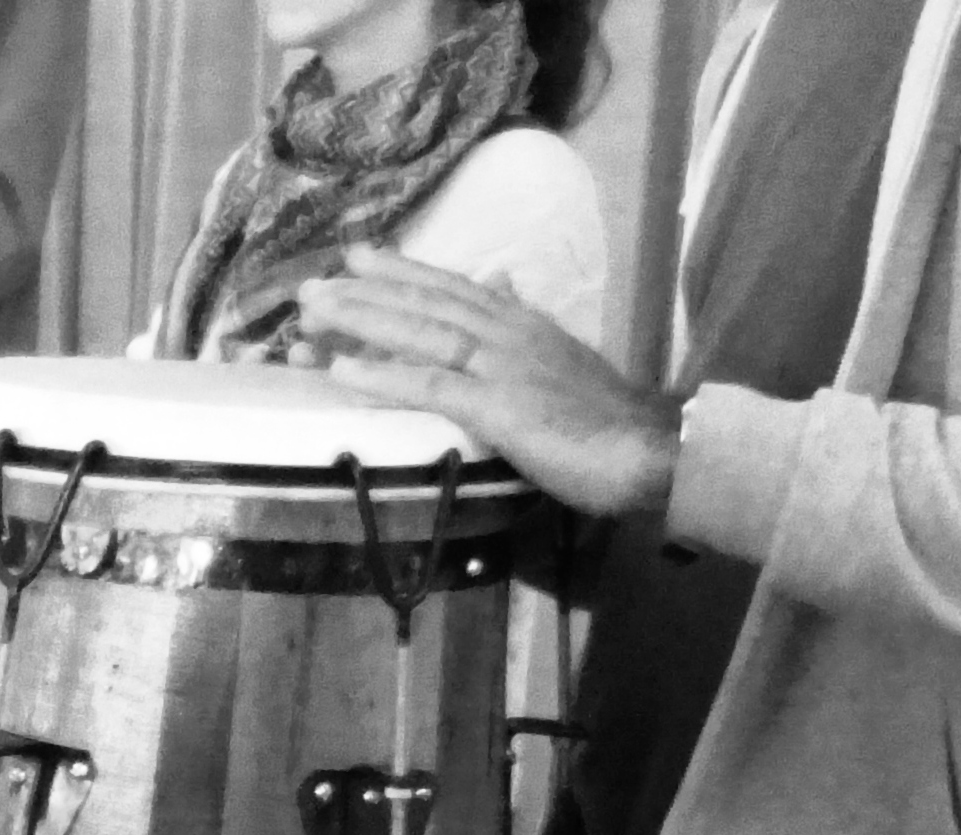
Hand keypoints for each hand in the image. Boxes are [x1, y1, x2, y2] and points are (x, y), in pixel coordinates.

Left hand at [296, 244, 681, 518]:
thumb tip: (503, 287)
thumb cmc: (607, 421)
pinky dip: (384, 374)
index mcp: (523, 323)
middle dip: (365, 292)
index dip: (404, 270)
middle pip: (426, 303)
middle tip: (309, 286)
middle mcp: (509, 333)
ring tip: (311, 316)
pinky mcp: (501, 407)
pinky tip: (343, 369)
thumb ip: (526, 328)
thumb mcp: (562, 362)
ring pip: (421, 333)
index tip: (358, 257)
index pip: (454, 288)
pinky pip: (431, 384)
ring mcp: (504, 367)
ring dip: (362, 321)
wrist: (651, 451)